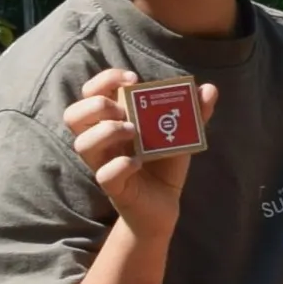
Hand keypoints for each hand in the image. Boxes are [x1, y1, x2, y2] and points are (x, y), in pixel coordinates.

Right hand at [63, 67, 212, 243]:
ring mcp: (104, 164)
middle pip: (73, 115)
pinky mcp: (115, 188)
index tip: (132, 79)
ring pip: (82, 144)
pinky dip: (121, 165)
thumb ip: (195, 112)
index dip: (104, 80)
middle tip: (124, 111)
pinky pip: (104, 175)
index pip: (90, 92)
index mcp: (111, 122)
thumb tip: (210, 89)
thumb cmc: (164, 164)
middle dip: (97, 104)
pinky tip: (139, 162)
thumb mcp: (180, 134)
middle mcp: (101, 142)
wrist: (165, 204)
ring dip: (106, 131)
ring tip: (133, 132)